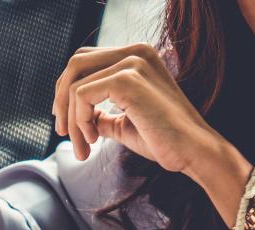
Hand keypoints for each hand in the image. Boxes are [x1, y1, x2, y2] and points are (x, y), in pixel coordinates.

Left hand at [52, 44, 232, 176]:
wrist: (194, 153)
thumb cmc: (166, 141)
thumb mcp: (126, 123)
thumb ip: (103, 114)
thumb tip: (79, 118)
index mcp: (137, 57)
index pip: (87, 60)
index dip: (68, 90)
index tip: (68, 123)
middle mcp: (135, 52)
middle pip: (76, 64)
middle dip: (61, 100)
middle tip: (64, 133)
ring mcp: (131, 62)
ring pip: (74, 83)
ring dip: (72, 119)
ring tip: (83, 147)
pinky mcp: (127, 80)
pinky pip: (82, 95)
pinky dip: (80, 121)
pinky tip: (93, 140)